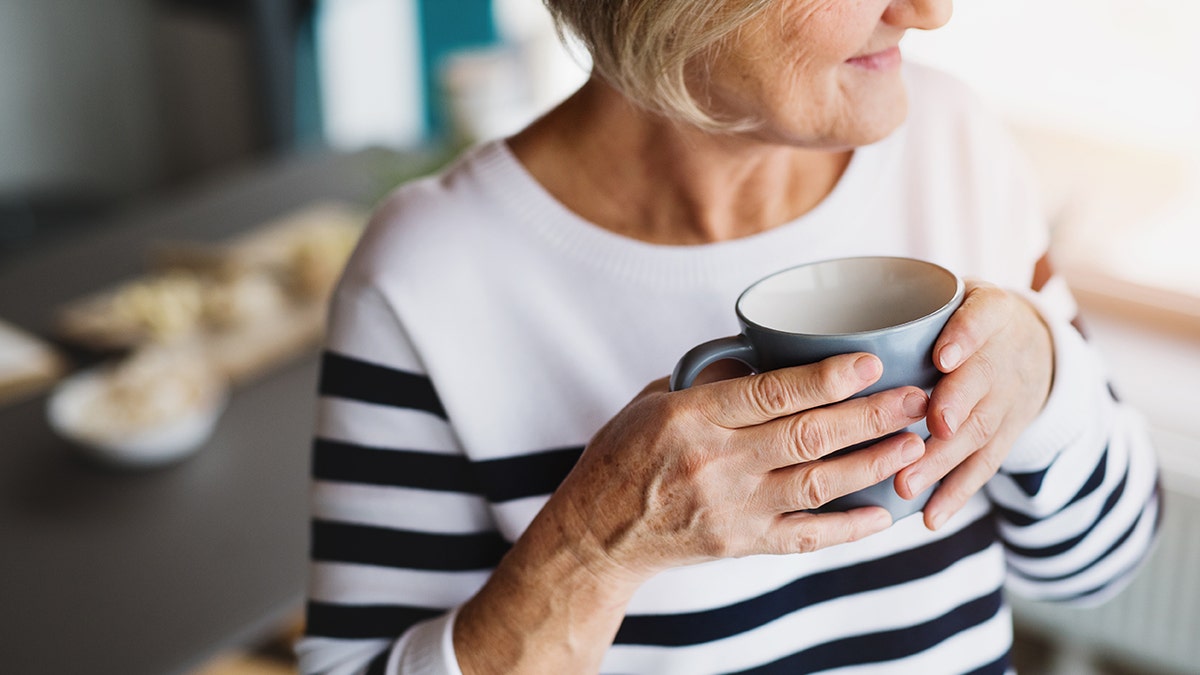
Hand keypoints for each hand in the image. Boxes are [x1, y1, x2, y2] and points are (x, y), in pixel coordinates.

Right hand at [543, 352, 928, 586]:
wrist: (597, 532)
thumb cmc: (624, 455)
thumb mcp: (653, 401)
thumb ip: (711, 381)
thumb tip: (768, 354)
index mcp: (691, 417)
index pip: (771, 393)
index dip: (826, 377)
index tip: (871, 362)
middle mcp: (715, 462)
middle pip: (807, 435)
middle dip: (870, 415)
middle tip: (916, 398)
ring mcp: (730, 507)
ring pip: (817, 484)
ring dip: (871, 463)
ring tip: (913, 444)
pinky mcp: (739, 543)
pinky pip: (805, 537)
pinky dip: (848, 528)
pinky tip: (883, 514)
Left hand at [894, 282, 1053, 529]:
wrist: (1033, 345)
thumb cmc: (959, 318)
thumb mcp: (947, 295)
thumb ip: (900, 305)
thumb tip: (801, 328)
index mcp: (987, 311)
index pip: (982, 318)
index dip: (965, 337)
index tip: (943, 357)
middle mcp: (1004, 356)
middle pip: (982, 382)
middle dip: (954, 407)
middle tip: (927, 428)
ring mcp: (1010, 399)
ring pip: (979, 431)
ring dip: (943, 461)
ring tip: (908, 484)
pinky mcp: (1006, 436)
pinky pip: (983, 468)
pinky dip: (956, 495)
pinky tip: (930, 517)